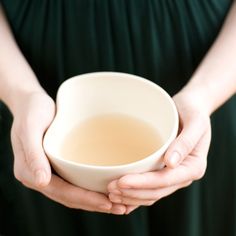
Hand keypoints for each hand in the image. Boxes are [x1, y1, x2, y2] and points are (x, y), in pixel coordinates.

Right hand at [11, 91, 125, 213]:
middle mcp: (38, 176)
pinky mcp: (56, 165)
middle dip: (93, 204)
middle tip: (119, 208)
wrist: (30, 102)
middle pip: (68, 197)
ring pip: (71, 193)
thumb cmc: (31, 111)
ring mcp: (47, 172)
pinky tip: (103, 189)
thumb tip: (41, 182)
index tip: (106, 203)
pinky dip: (88, 189)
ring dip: (93, 200)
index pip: (60, 191)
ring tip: (116, 204)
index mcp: (29, 171)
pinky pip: (72, 182)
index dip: (83, 199)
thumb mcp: (30, 128)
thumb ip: (33, 155)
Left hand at [107, 91, 210, 213]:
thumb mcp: (195, 121)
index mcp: (193, 166)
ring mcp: (174, 176)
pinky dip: (136, 194)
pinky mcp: (165, 171)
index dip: (142, 184)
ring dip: (132, 196)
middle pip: (156, 191)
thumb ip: (185, 142)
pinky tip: (121, 194)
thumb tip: (170, 163)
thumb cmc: (193, 111)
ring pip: (152, 194)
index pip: (165, 180)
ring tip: (111, 194)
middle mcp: (183, 175)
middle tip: (110, 189)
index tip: (121, 181)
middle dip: (133, 193)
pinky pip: (150, 188)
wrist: (192, 108)